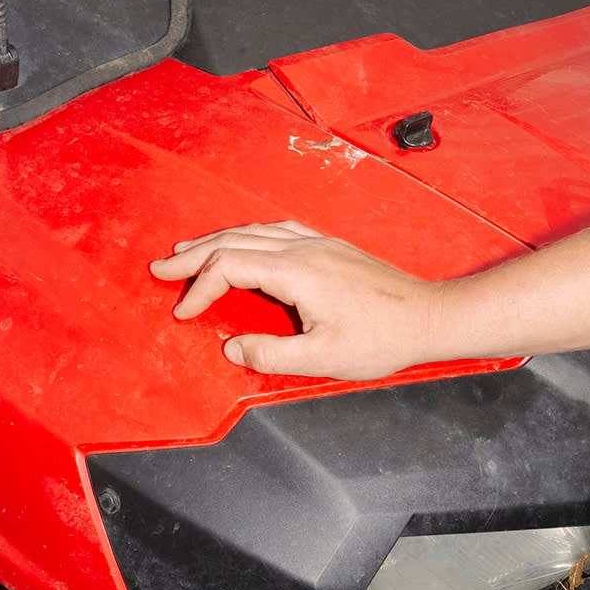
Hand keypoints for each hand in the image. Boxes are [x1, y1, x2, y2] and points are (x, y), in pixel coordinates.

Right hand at [150, 221, 440, 378]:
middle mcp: (304, 248)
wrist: (428, 316)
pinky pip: (276, 231)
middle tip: (161, 268)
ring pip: (254, 231)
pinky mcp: (330, 247)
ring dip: (217, 241)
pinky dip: (247, 236)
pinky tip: (243, 242)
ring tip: (188, 253)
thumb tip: (231, 347)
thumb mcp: (322, 358)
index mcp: (297, 271)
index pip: (230, 267)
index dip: (199, 288)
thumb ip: (270, 354)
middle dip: (193, 255)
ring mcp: (318, 243)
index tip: (183, 312)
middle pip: (235, 241)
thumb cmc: (381, 339)